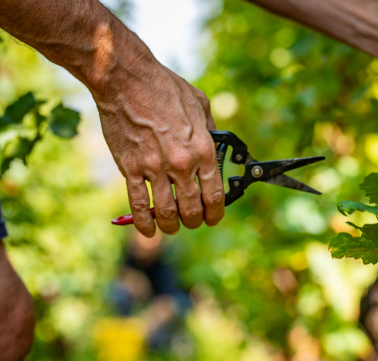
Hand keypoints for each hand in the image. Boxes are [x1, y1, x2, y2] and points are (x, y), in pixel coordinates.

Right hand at [95, 56, 222, 236]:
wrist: (127, 79)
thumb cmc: (166, 88)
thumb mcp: (201, 105)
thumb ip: (211, 131)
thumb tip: (217, 149)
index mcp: (203, 149)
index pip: (215, 195)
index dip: (216, 213)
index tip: (213, 218)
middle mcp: (182, 163)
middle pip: (192, 209)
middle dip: (194, 221)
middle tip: (192, 222)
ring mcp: (155, 168)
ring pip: (166, 212)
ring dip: (171, 226)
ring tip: (171, 227)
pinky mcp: (131, 168)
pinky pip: (139, 205)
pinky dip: (143, 223)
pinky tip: (148, 230)